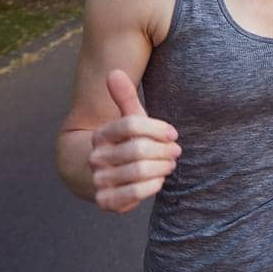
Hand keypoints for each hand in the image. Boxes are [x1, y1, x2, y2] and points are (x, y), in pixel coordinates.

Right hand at [87, 69, 181, 213]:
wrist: (107, 176)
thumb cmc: (126, 144)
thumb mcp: (129, 119)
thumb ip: (125, 97)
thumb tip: (114, 71)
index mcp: (101, 134)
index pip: (130, 124)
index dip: (157, 128)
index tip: (173, 133)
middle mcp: (96, 157)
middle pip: (137, 149)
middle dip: (163, 150)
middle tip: (176, 151)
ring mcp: (99, 179)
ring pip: (138, 171)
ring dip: (161, 167)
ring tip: (169, 164)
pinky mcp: (106, 200)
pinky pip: (134, 193)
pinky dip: (152, 185)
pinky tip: (158, 179)